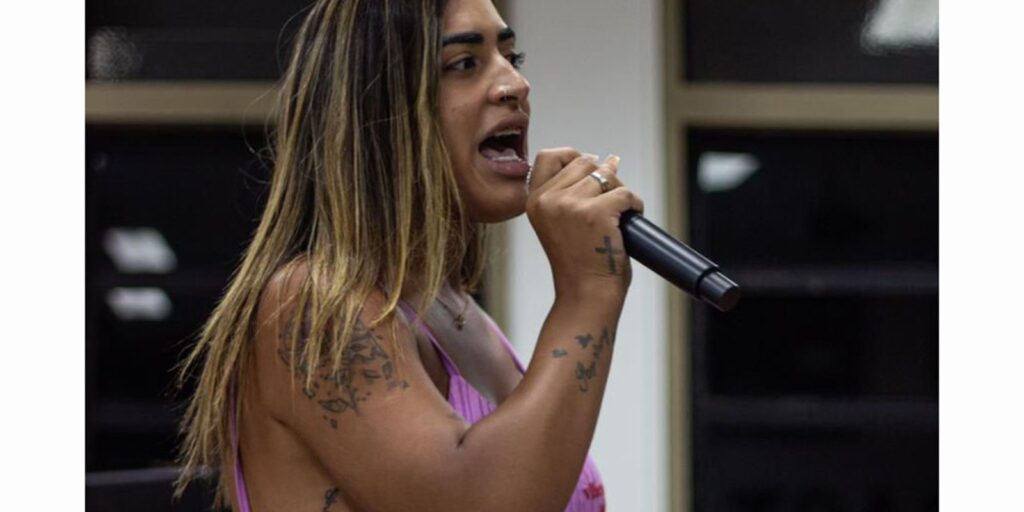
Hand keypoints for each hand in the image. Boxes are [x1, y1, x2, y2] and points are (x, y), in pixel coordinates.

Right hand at [525, 148, 644, 298]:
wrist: (585, 296)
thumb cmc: (579, 264)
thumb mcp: (562, 223)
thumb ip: (575, 191)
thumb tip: (610, 159)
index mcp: (534, 201)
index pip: (549, 155)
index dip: (572, 156)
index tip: (588, 174)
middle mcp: (548, 200)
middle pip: (585, 161)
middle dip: (603, 177)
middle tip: (608, 205)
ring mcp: (570, 204)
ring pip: (607, 174)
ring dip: (620, 191)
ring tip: (618, 216)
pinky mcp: (596, 212)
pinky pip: (626, 193)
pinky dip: (635, 206)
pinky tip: (629, 222)